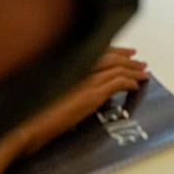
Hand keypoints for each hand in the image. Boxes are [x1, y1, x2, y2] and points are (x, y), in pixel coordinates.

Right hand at [1, 48, 148, 161]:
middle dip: (129, 60)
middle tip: (140, 63)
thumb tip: (88, 83)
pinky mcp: (92, 94)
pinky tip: (136, 86)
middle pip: (111, 58)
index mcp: (69, 63)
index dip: (116, 50)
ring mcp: (86, 79)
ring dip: (134, 71)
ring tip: (143, 74)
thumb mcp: (54, 87)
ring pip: (118, 69)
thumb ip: (72, 79)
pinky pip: (119, 83)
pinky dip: (130, 83)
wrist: (30, 124)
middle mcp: (78, 66)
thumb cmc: (37, 110)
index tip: (128, 51)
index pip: (99, 51)